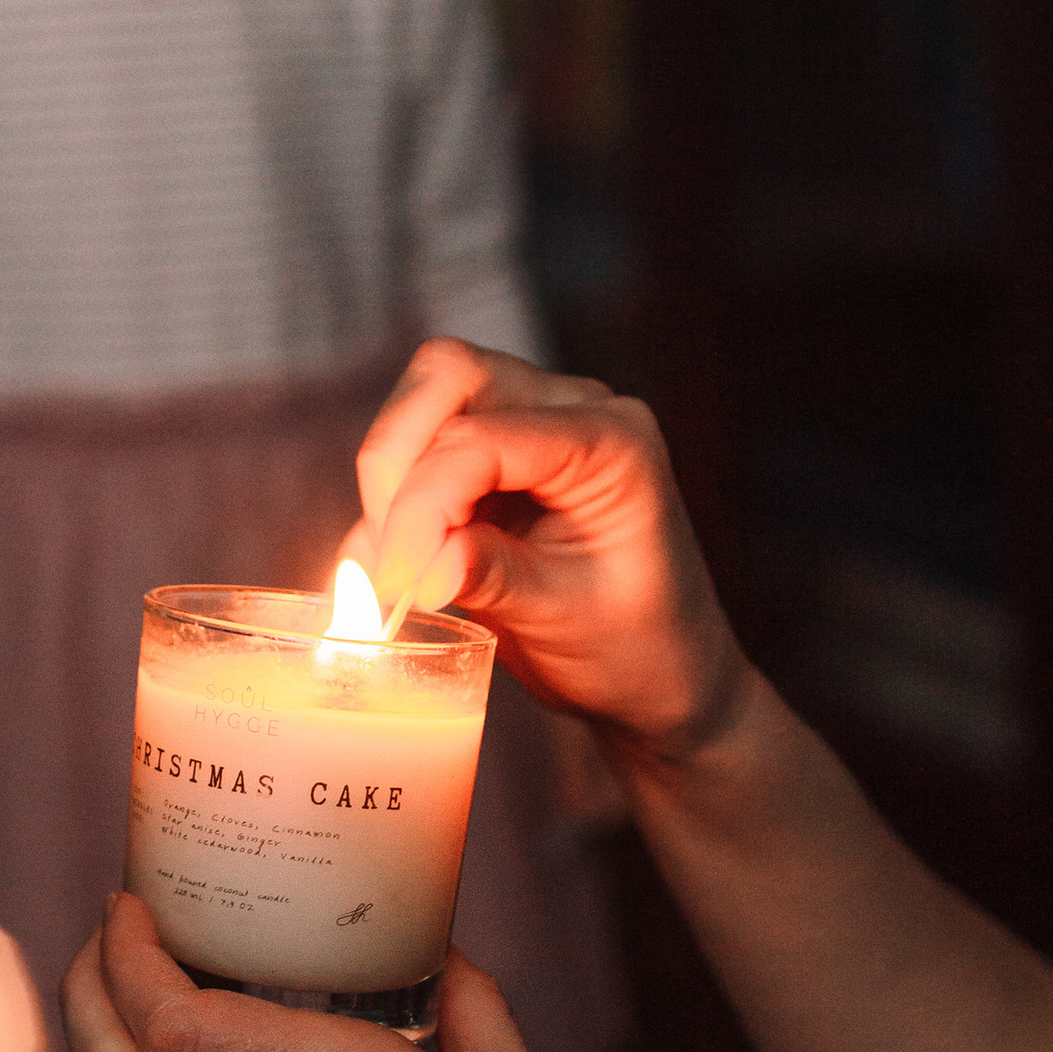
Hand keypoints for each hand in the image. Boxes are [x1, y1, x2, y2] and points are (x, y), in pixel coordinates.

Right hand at [342, 337, 746, 763]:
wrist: (659, 672)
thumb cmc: (635, 646)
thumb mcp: (564, 618)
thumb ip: (490, 576)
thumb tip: (413, 565)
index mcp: (612, 440)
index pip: (485, 437)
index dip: (425, 502)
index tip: (401, 580)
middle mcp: (573, 409)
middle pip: (446, 379)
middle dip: (399, 468)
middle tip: (396, 559)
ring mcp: (532, 420)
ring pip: (423, 401)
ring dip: (392, 482)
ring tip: (402, 568)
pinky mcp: (496, 451)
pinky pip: (419, 445)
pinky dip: (394, 503)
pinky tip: (403, 566)